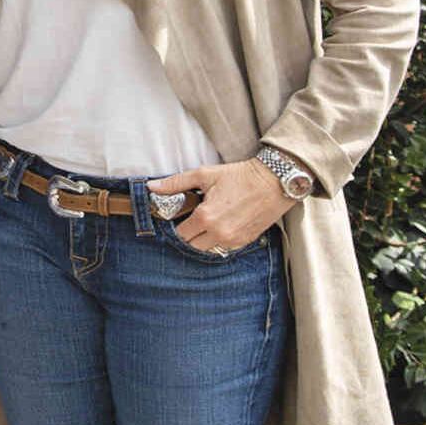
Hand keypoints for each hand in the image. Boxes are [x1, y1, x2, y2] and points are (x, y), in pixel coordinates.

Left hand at [148, 159, 296, 253]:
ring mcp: (234, 240)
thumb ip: (175, 183)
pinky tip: (221, 226)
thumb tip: (152, 186)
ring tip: (207, 222)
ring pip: (209, 250)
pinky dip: (219, 241)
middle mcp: (219, 233)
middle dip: (189, 234)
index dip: (177, 224)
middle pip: (193, 245)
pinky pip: (225, 249)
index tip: (180, 216)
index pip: (181, 233)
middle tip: (192, 219)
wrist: (273, 181)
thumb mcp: (204, 175)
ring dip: (204, 239)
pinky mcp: (246, 241)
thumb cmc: (239, 176)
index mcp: (206, 217)